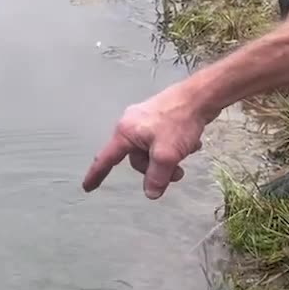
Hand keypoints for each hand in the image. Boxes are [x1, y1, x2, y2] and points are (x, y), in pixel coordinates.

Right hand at [82, 84, 213, 198]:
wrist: (200, 96)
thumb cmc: (179, 122)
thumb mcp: (166, 155)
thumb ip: (157, 177)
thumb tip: (151, 193)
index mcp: (125, 132)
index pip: (106, 158)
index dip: (97, 174)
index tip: (87, 187)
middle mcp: (130, 124)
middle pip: (137, 159)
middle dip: (156, 169)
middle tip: (177, 173)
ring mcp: (145, 120)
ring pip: (151, 151)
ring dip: (168, 159)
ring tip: (186, 154)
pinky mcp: (159, 117)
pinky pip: (161, 140)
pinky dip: (174, 146)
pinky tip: (190, 143)